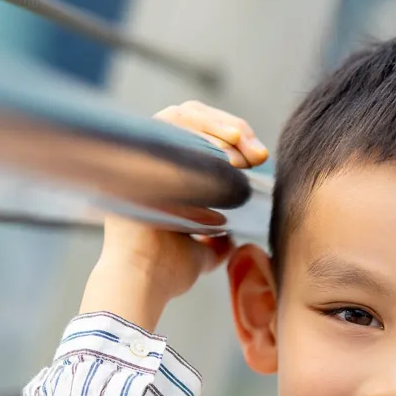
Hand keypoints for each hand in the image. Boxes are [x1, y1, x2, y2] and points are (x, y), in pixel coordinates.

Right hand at [79, 101, 267, 331]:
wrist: (143, 280)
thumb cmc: (167, 271)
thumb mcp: (201, 254)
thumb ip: (215, 242)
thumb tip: (230, 238)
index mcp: (161, 178)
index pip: (198, 139)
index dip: (231, 140)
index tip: (259, 158)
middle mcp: (148, 160)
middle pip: (191, 119)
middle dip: (232, 130)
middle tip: (258, 154)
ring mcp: (140, 153)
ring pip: (183, 115)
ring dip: (221, 126)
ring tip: (247, 150)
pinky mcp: (136, 150)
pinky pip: (172, 124)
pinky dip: (204, 130)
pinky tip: (231, 147)